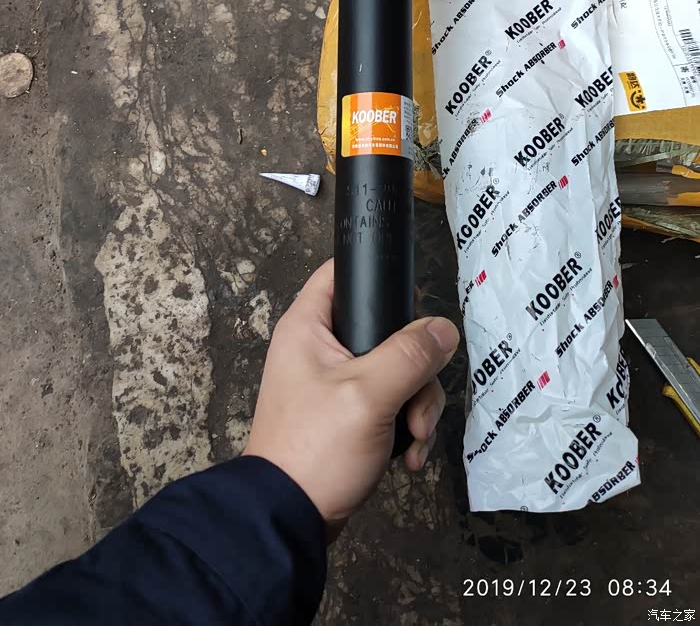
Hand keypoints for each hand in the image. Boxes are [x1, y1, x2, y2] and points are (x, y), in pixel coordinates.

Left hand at [243, 259, 459, 529]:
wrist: (289, 518)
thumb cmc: (315, 449)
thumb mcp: (369, 395)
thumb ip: (410, 355)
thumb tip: (443, 328)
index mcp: (308, 327)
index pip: (342, 273)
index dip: (378, 278)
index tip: (410, 303)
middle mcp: (319, 347)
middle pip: (386, 330)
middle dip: (416, 371)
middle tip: (416, 403)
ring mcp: (334, 382)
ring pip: (395, 370)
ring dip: (416, 405)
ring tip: (415, 439)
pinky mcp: (346, 413)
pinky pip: (389, 402)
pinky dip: (405, 426)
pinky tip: (409, 454)